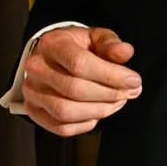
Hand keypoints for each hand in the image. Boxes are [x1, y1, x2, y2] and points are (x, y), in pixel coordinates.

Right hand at [21, 26, 138, 136]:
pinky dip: (85, 124)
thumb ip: (110, 44)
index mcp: (52, 44)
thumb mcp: (94, 38)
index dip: (111, 76)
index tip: (134, 80)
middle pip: (74, 89)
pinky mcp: (34, 111)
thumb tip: (125, 52)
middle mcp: (36, 68)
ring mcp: (32, 92)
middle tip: (129, 93)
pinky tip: (97, 112)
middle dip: (109, 94)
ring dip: (99, 111)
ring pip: (66, 112)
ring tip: (116, 103)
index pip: (80, 64)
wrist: (50, 58)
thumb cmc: (76, 48)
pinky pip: (61, 128)